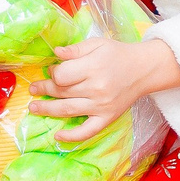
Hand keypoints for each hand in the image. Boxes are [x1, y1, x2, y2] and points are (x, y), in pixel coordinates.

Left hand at [32, 36, 179, 142]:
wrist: (145, 69)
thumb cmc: (118, 55)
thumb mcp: (97, 43)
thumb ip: (76, 49)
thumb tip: (55, 53)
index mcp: (93, 67)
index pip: (61, 75)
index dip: (52, 73)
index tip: (53, 70)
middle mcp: (97, 88)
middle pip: (61, 92)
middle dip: (43, 90)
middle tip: (34, 88)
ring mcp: (101, 106)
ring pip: (67, 110)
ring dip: (47, 110)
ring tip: (34, 108)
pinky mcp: (107, 118)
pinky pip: (87, 131)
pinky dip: (71, 136)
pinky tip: (57, 136)